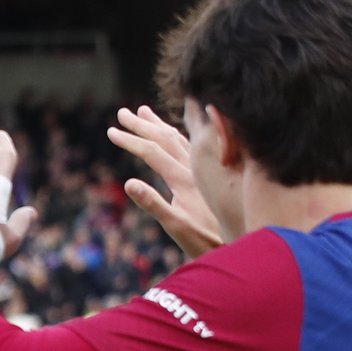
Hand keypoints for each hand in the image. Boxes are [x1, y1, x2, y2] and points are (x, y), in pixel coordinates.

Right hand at [107, 105, 224, 258]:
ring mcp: (204, 168)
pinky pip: (192, 144)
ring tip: (144, 111)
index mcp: (184, 178)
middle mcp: (195, 167)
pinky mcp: (211, 172)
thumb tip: (129, 183)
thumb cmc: (205, 239)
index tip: (110, 132)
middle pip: (165, 138)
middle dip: (141, 125)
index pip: (152, 151)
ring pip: (179, 137)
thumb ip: (153, 203)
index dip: (130, 141)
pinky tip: (174, 132)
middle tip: (121, 113)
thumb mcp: (176, 226)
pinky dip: (178, 133)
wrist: (241, 238)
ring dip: (159, 124)